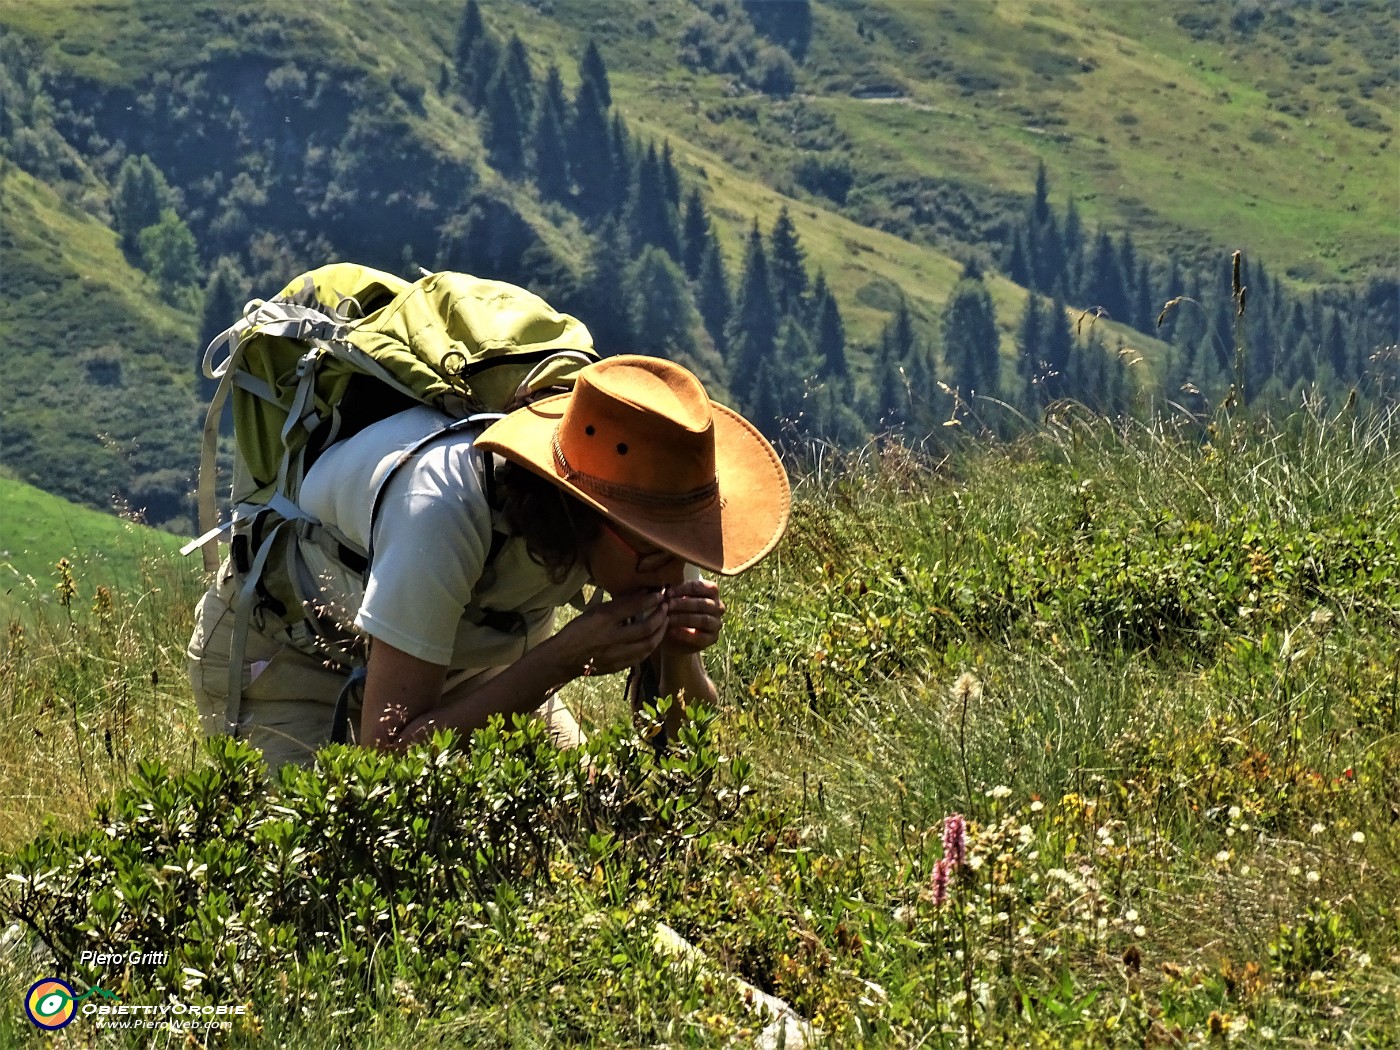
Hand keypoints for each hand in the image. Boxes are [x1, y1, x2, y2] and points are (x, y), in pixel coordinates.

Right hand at [552, 588, 668, 678]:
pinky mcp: (619, 666)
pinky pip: (642, 656)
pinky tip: (655, 638)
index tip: (660, 593)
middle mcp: (612, 637)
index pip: (633, 606)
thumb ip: (617, 604)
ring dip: (660, 631)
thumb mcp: (594, 611)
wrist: (565, 658)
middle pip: (646, 626)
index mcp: (603, 619)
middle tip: (666, 606)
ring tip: (664, 621)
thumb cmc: (578, 630)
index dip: (650, 599)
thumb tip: (641, 593)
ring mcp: (617, 654)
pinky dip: (651, 645)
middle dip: (660, 615)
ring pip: (649, 644)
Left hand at [660, 577, 724, 654]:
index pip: (701, 587)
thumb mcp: (677, 599)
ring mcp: (716, 623)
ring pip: (704, 620)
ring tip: (669, 618)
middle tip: (668, 605)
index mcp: (712, 592)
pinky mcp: (712, 638)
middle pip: (704, 603)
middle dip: (684, 604)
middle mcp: (718, 607)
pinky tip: (672, 631)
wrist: (679, 635)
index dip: (684, 588)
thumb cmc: (678, 610)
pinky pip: (701, 637)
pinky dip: (685, 634)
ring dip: (684, 618)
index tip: (668, 593)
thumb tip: (666, 590)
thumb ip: (675, 593)